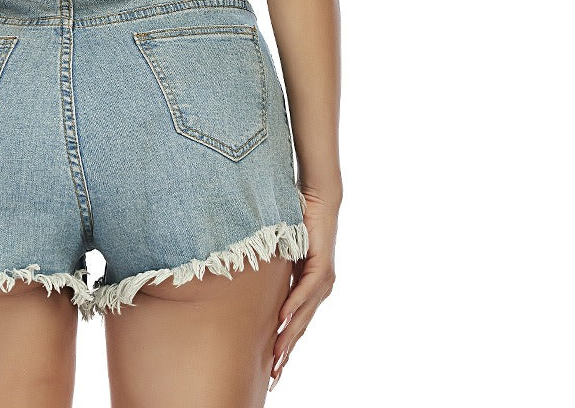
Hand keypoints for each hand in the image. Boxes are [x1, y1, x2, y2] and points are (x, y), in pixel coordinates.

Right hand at [269, 185, 338, 391]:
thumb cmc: (298, 222)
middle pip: (300, 327)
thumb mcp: (282, 254)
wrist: (317, 198)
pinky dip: (295, 305)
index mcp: (309, 289)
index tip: (273, 369)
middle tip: (274, 375)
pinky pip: (306, 290)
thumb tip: (251, 285)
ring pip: (304, 315)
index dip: (285, 347)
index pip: (296, 324)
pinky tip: (283, 318)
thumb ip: (273, 273)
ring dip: (289, 335)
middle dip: (286, 352)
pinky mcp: (322, 266)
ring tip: (276, 355)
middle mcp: (319, 289)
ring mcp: (322, 280)